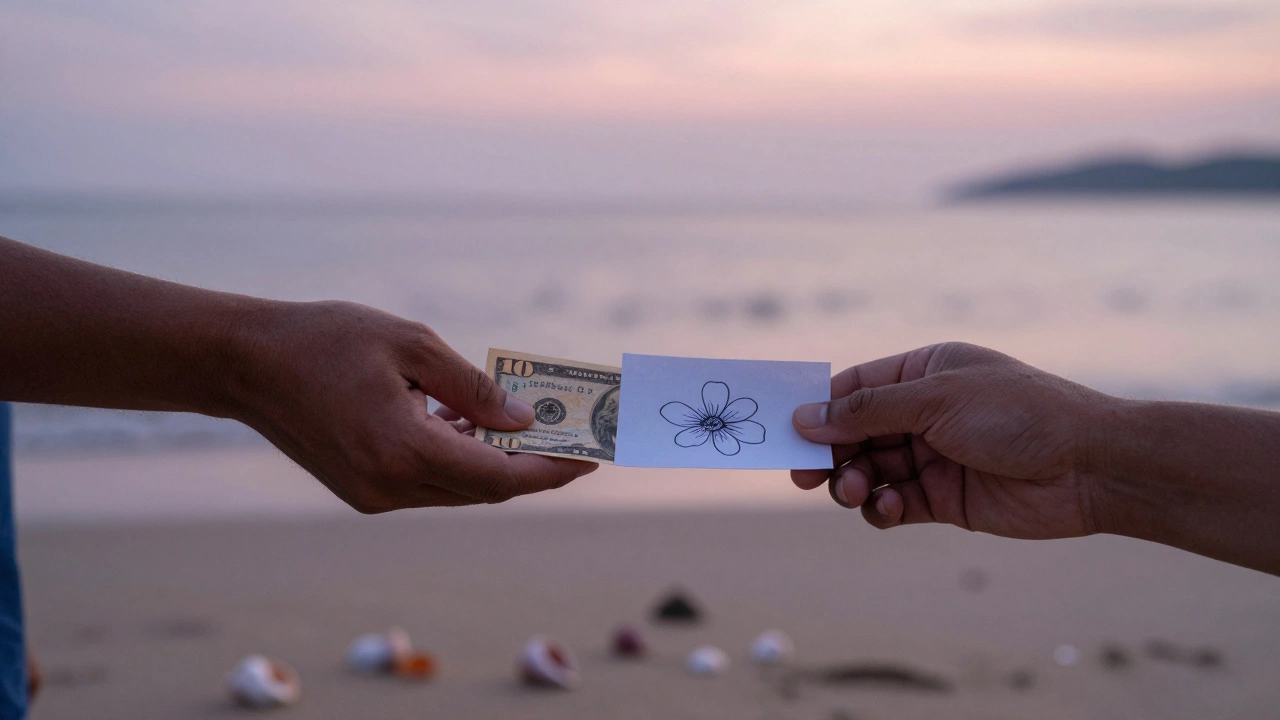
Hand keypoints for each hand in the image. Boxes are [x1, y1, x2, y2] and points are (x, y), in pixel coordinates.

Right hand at [226, 301, 596, 512]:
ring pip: (458, 489)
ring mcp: (373, 495)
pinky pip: (430, 483)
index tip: (591, 458)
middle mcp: (390, 485)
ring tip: (529, 424)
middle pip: (485, 488)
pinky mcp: (362, 492)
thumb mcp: (410, 343)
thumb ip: (471, 387)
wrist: (244, 362)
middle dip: (533, 465)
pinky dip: (460, 459)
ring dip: (496, 461)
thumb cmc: (325, 338)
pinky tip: (472, 425)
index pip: (500, 477)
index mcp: (404, 450)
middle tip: (574, 437)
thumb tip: (522, 420)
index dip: (551, 470)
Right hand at [791, 343, 1108, 538]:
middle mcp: (924, 413)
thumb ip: (867, 410)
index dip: (818, 410)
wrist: (1090, 467)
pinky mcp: (944, 498)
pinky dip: (883, 508)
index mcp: (923, 372)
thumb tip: (806, 417)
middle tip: (805, 475)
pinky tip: (892, 508)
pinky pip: (894, 504)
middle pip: (854, 433)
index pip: (854, 388)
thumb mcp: (937, 399)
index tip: (787, 433)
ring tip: (856, 492)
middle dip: (829, 454)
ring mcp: (933, 456)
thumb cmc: (1019, 414)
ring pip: (869, 471)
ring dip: (853, 483)